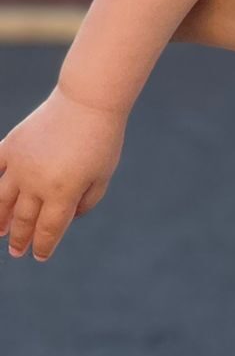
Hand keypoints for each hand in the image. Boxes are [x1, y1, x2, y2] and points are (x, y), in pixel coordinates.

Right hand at [0, 87, 123, 259]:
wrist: (88, 100)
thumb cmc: (101, 139)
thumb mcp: (103, 175)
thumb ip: (86, 201)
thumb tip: (68, 216)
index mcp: (63, 192)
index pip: (49, 229)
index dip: (44, 246)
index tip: (39, 256)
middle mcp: (36, 182)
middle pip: (24, 219)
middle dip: (20, 238)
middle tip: (16, 251)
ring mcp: (20, 164)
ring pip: (2, 201)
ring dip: (0, 219)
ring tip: (0, 232)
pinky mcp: (11, 146)